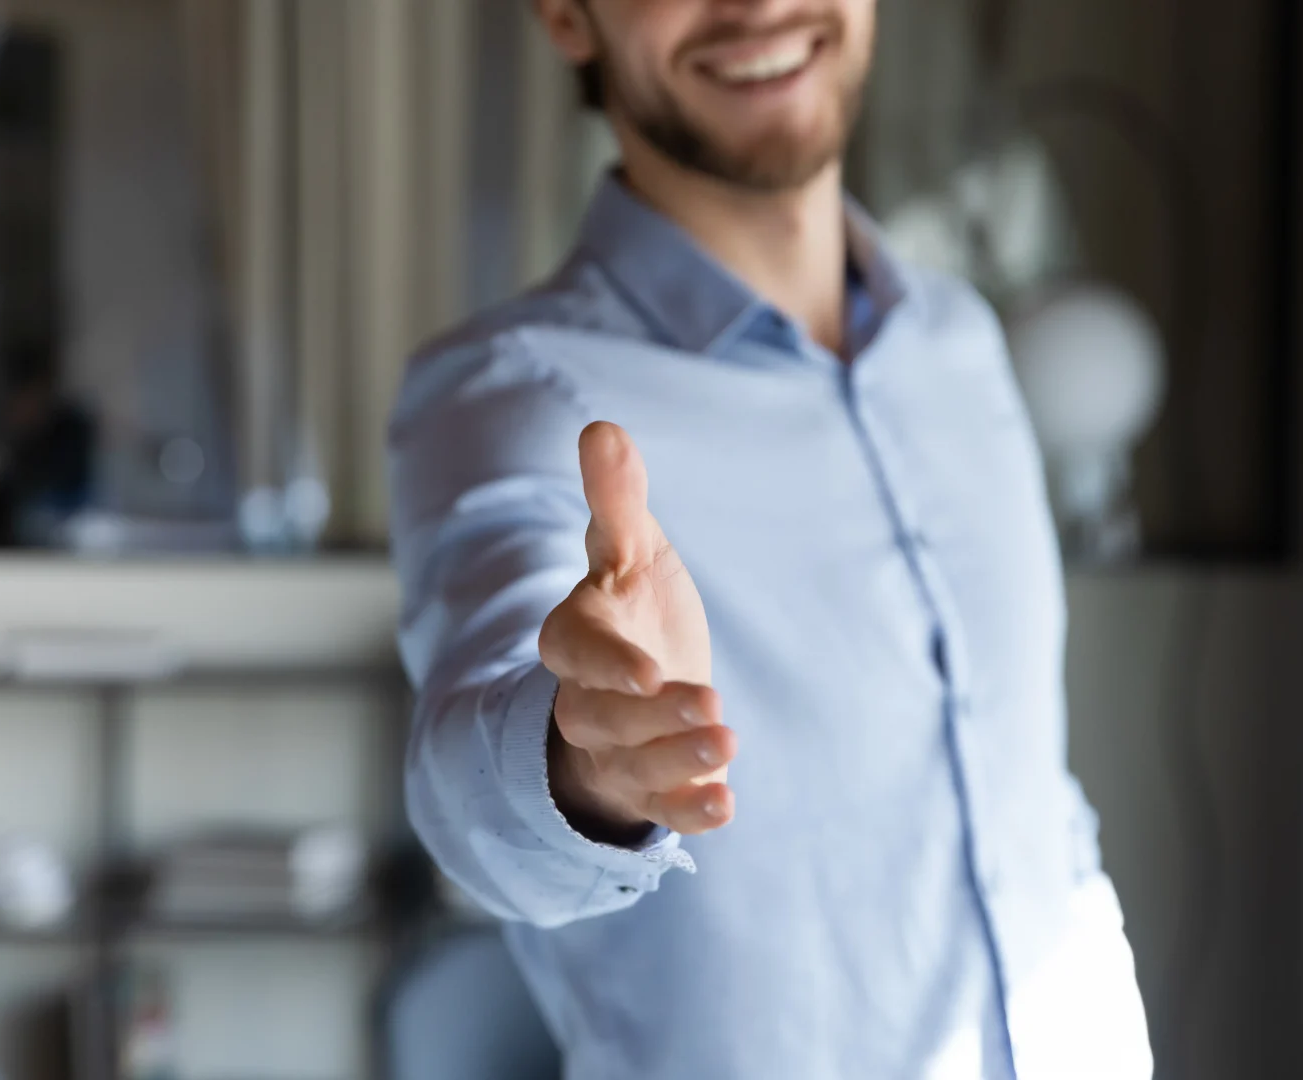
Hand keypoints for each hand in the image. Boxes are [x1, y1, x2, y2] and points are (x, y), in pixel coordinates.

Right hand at [539, 422, 734, 839]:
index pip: (573, 653)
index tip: (648, 672)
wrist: (637, 677)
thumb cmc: (631, 604)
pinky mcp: (651, 784)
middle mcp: (587, 699)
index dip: (606, 665)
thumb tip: (602, 429)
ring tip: (729, 745)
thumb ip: (616, 499)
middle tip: (713, 709)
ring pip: (634, 764)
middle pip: (604, 718)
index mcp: (576, 637)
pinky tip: (725, 808)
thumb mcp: (629, 548)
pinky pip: (661, 806)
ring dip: (677, 761)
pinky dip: (689, 811)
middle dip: (654, 720)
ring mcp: (618, 748)